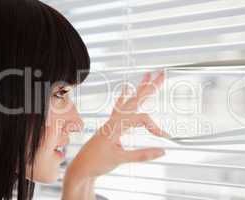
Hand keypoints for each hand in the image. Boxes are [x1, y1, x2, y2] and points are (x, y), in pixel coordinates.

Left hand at [62, 71, 167, 198]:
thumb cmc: (96, 163)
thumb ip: (142, 155)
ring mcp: (112, 121)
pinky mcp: (111, 126)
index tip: (164, 137)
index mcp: (116, 125)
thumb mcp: (120, 159)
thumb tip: (162, 152)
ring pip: (129, 101)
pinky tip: (125, 89)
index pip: (141, 119)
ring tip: (146, 76)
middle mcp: (114, 120)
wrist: (80, 167)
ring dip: (138, 89)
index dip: (155, 127)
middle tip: (160, 74)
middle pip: (135, 99)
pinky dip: (124, 97)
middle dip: (149, 87)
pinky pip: (119, 107)